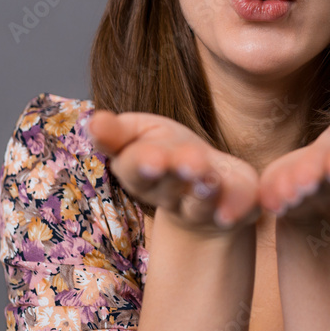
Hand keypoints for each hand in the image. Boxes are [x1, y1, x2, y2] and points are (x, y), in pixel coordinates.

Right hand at [86, 110, 261, 234]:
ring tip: (208, 173)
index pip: (133, 167)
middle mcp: (170, 194)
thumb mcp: (138, 135)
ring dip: (203, 189)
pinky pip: (237, 209)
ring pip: (200, 201)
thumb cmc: (167, 151)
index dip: (140, 163)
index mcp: (141, 172)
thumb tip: (92, 122)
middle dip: (171, 174)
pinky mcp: (234, 209)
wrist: (208, 188)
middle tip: (177, 161)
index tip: (151, 157)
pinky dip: (237, 207)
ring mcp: (202, 206)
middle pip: (166, 186)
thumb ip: (116, 131)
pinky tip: (234, 208)